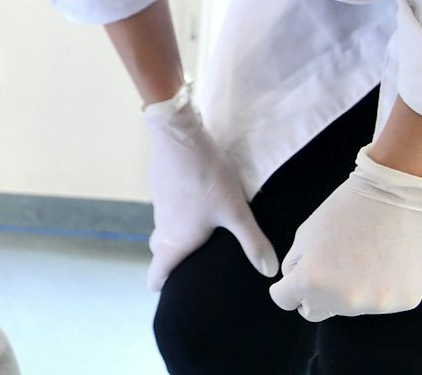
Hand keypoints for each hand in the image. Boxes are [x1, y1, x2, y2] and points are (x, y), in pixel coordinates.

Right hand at [144, 88, 277, 289]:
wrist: (179, 137)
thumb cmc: (207, 178)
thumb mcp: (236, 211)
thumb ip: (252, 242)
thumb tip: (270, 271)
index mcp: (179, 237)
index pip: (161, 266)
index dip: (158, 279)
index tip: (156, 289)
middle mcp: (164, 223)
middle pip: (161, 246)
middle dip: (168, 257)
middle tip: (182, 261)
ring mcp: (160, 203)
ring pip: (163, 225)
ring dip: (174, 232)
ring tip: (196, 231)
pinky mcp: (160, 184)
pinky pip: (166, 206)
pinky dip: (175, 210)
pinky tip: (194, 200)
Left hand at [269, 149, 421, 319]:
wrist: (393, 199)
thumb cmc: (343, 211)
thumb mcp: (303, 236)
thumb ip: (294, 267)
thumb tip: (294, 286)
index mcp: (312, 282)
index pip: (284, 300)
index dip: (286, 287)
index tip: (293, 278)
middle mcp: (344, 300)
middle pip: (315, 311)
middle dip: (313, 295)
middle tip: (324, 269)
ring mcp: (377, 303)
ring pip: (347, 308)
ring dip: (345, 292)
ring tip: (356, 259)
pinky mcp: (404, 301)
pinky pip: (377, 303)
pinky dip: (374, 289)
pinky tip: (379, 264)